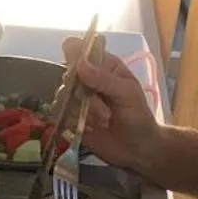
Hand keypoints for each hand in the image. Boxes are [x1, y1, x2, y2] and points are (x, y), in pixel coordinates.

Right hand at [64, 37, 160, 174]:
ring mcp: (77, 99)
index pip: (82, 49)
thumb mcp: (127, 94)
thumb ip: (103, 79)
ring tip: (101, 120)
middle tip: (98, 104)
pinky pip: (59, 114)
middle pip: (67, 73)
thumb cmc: (138, 117)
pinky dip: (72, 122)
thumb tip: (79, 64)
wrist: (137, 150)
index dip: (73, 52)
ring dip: (79, 109)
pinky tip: (89, 129)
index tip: (75, 67)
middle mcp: (87, 79)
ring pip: (62, 95)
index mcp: (104, 66)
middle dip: (79, 89)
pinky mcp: (70, 118)